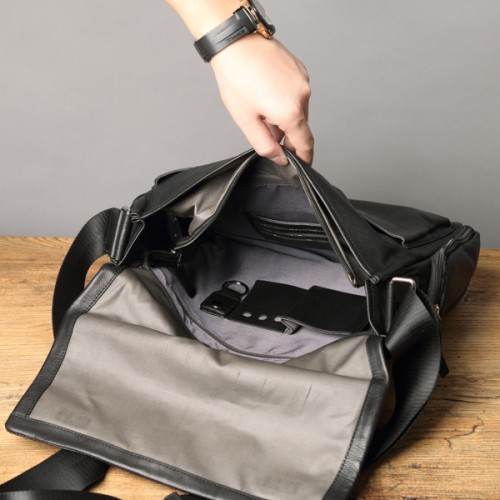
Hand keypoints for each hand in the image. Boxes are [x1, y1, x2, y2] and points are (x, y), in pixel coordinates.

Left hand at [210, 34, 313, 164]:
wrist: (236, 43)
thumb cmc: (237, 78)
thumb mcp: (247, 121)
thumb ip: (265, 145)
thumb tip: (279, 158)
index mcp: (291, 112)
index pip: (305, 143)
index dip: (304, 157)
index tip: (302, 164)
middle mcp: (303, 96)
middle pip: (300, 126)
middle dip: (286, 135)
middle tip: (267, 132)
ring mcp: (303, 80)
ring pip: (299, 109)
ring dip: (285, 116)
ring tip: (262, 109)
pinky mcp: (299, 69)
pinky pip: (296, 93)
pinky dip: (286, 100)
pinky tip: (267, 93)